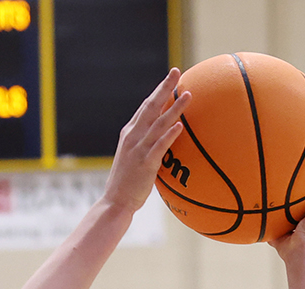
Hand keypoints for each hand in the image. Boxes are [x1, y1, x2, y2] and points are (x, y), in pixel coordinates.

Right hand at [101, 69, 192, 213]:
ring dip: (174, 108)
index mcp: (130, 133)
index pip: (146, 107)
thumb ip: (147, 144)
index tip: (170, 78)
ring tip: (188, 95)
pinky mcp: (145, 164)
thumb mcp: (135, 157)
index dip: (158, 91)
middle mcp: (133, 136)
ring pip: (158, 123)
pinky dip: (169, 135)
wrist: (116, 201)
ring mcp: (139, 149)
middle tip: (177, 72)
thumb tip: (164, 138)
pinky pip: (159, 146)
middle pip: (151, 106)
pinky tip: (180, 126)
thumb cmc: (128, 182)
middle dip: (165, 88)